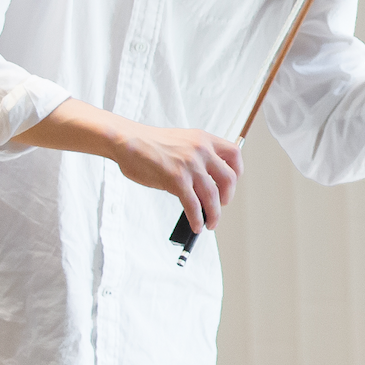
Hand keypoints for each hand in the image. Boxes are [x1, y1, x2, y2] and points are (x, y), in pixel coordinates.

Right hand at [113, 124, 242, 233]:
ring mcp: (189, 165)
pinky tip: (196, 225)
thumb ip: (198, 155)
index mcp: (204, 139)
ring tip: (211, 223)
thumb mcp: (183, 140)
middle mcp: (201, 150)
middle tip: (221, 205)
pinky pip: (193, 205)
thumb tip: (208, 182)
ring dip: (214, 214)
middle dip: (228, 197)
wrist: (127, 141)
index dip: (237, 173)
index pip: (235, 155)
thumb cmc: (151, 144)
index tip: (231, 185)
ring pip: (213, 196)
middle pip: (229, 179)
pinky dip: (197, 218)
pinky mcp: (176, 179)